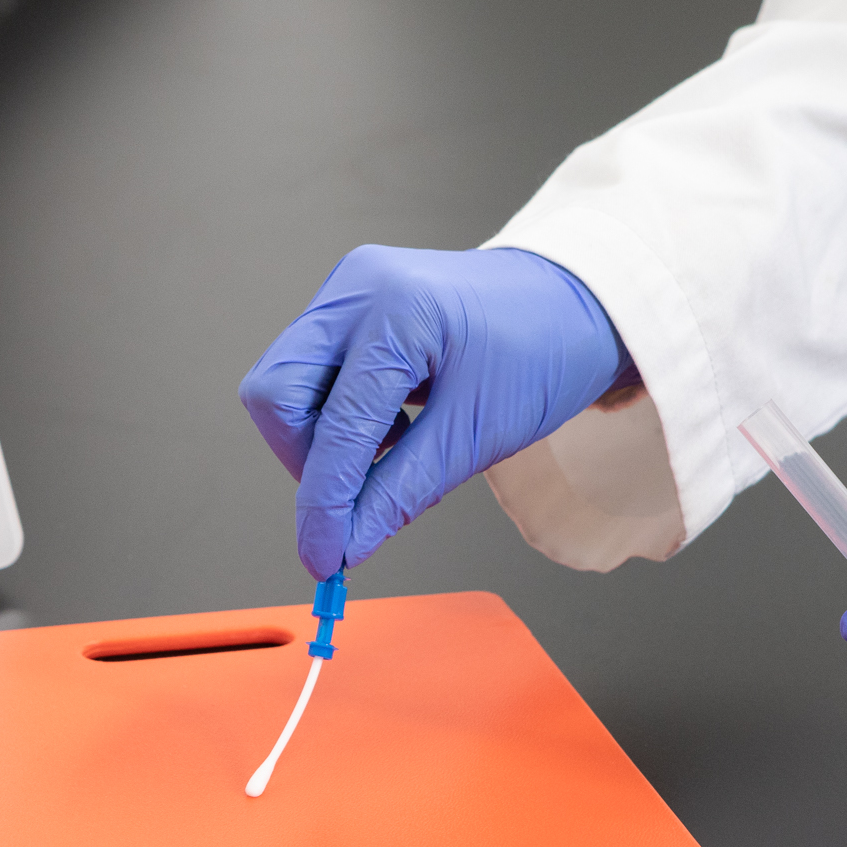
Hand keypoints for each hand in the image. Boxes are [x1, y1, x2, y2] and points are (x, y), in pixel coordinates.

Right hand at [239, 246, 629, 577]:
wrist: (571, 304)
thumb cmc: (542, 349)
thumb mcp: (478, 433)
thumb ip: (402, 491)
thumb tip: (346, 543)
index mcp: (398, 310)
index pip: (333, 427)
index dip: (323, 504)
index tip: (323, 557)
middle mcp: (358, 289)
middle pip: (275, 395)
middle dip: (306, 460)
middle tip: (357, 494)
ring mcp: (348, 291)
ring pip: (283, 386)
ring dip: (320, 438)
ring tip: (392, 446)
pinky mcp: (348, 305)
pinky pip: (309, 373)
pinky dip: (335, 414)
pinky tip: (389, 423)